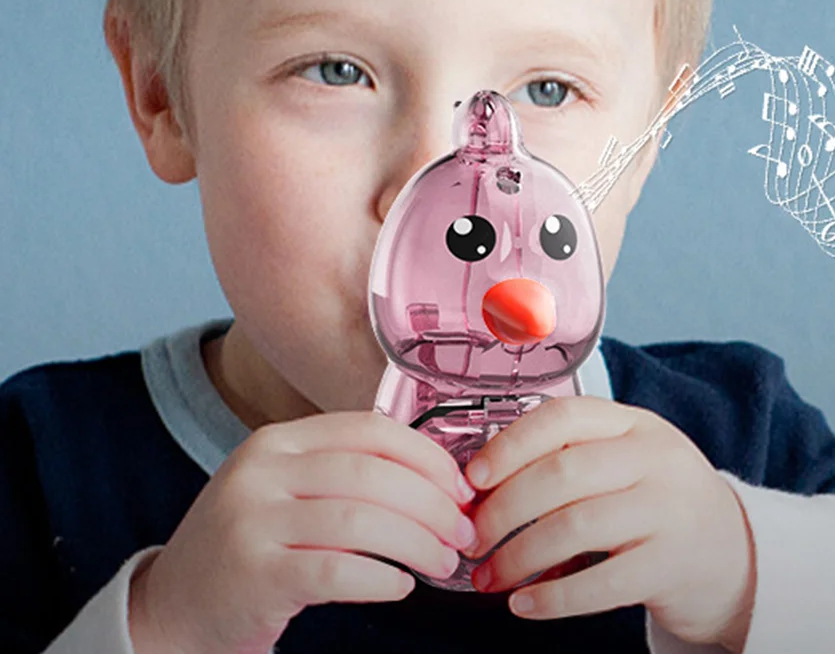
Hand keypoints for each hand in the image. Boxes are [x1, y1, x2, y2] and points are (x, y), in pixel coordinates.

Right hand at [128, 411, 477, 653]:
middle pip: (373, 473)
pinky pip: (337, 572)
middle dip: (433, 503)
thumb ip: (344, 473)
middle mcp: (264, 470)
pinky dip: (381, 578)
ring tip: (443, 563)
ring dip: (417, 542)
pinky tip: (401, 586)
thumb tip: (436, 480)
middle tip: (462, 532)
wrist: (171, 606)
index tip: (460, 485)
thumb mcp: (285, 489)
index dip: (426, 456)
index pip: (371, 429)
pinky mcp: (255, 575)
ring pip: (361, 520)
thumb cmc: (248, 545)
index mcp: (279, 440)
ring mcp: (254, 520)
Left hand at [459, 396, 755, 651]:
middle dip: (502, 509)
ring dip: (517, 556)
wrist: (737, 553)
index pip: (561, 418)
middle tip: (472, 536)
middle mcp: (652, 458)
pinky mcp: (672, 566)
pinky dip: (552, 597)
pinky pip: (600, 583)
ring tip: (489, 576)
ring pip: (573, 526)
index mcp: (632, 424)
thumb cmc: (660, 501)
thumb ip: (569, 458)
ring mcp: (666, 510)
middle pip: (560, 474)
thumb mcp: (626, 459)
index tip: (473, 477)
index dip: (509, 445)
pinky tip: (525, 603)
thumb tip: (485, 485)